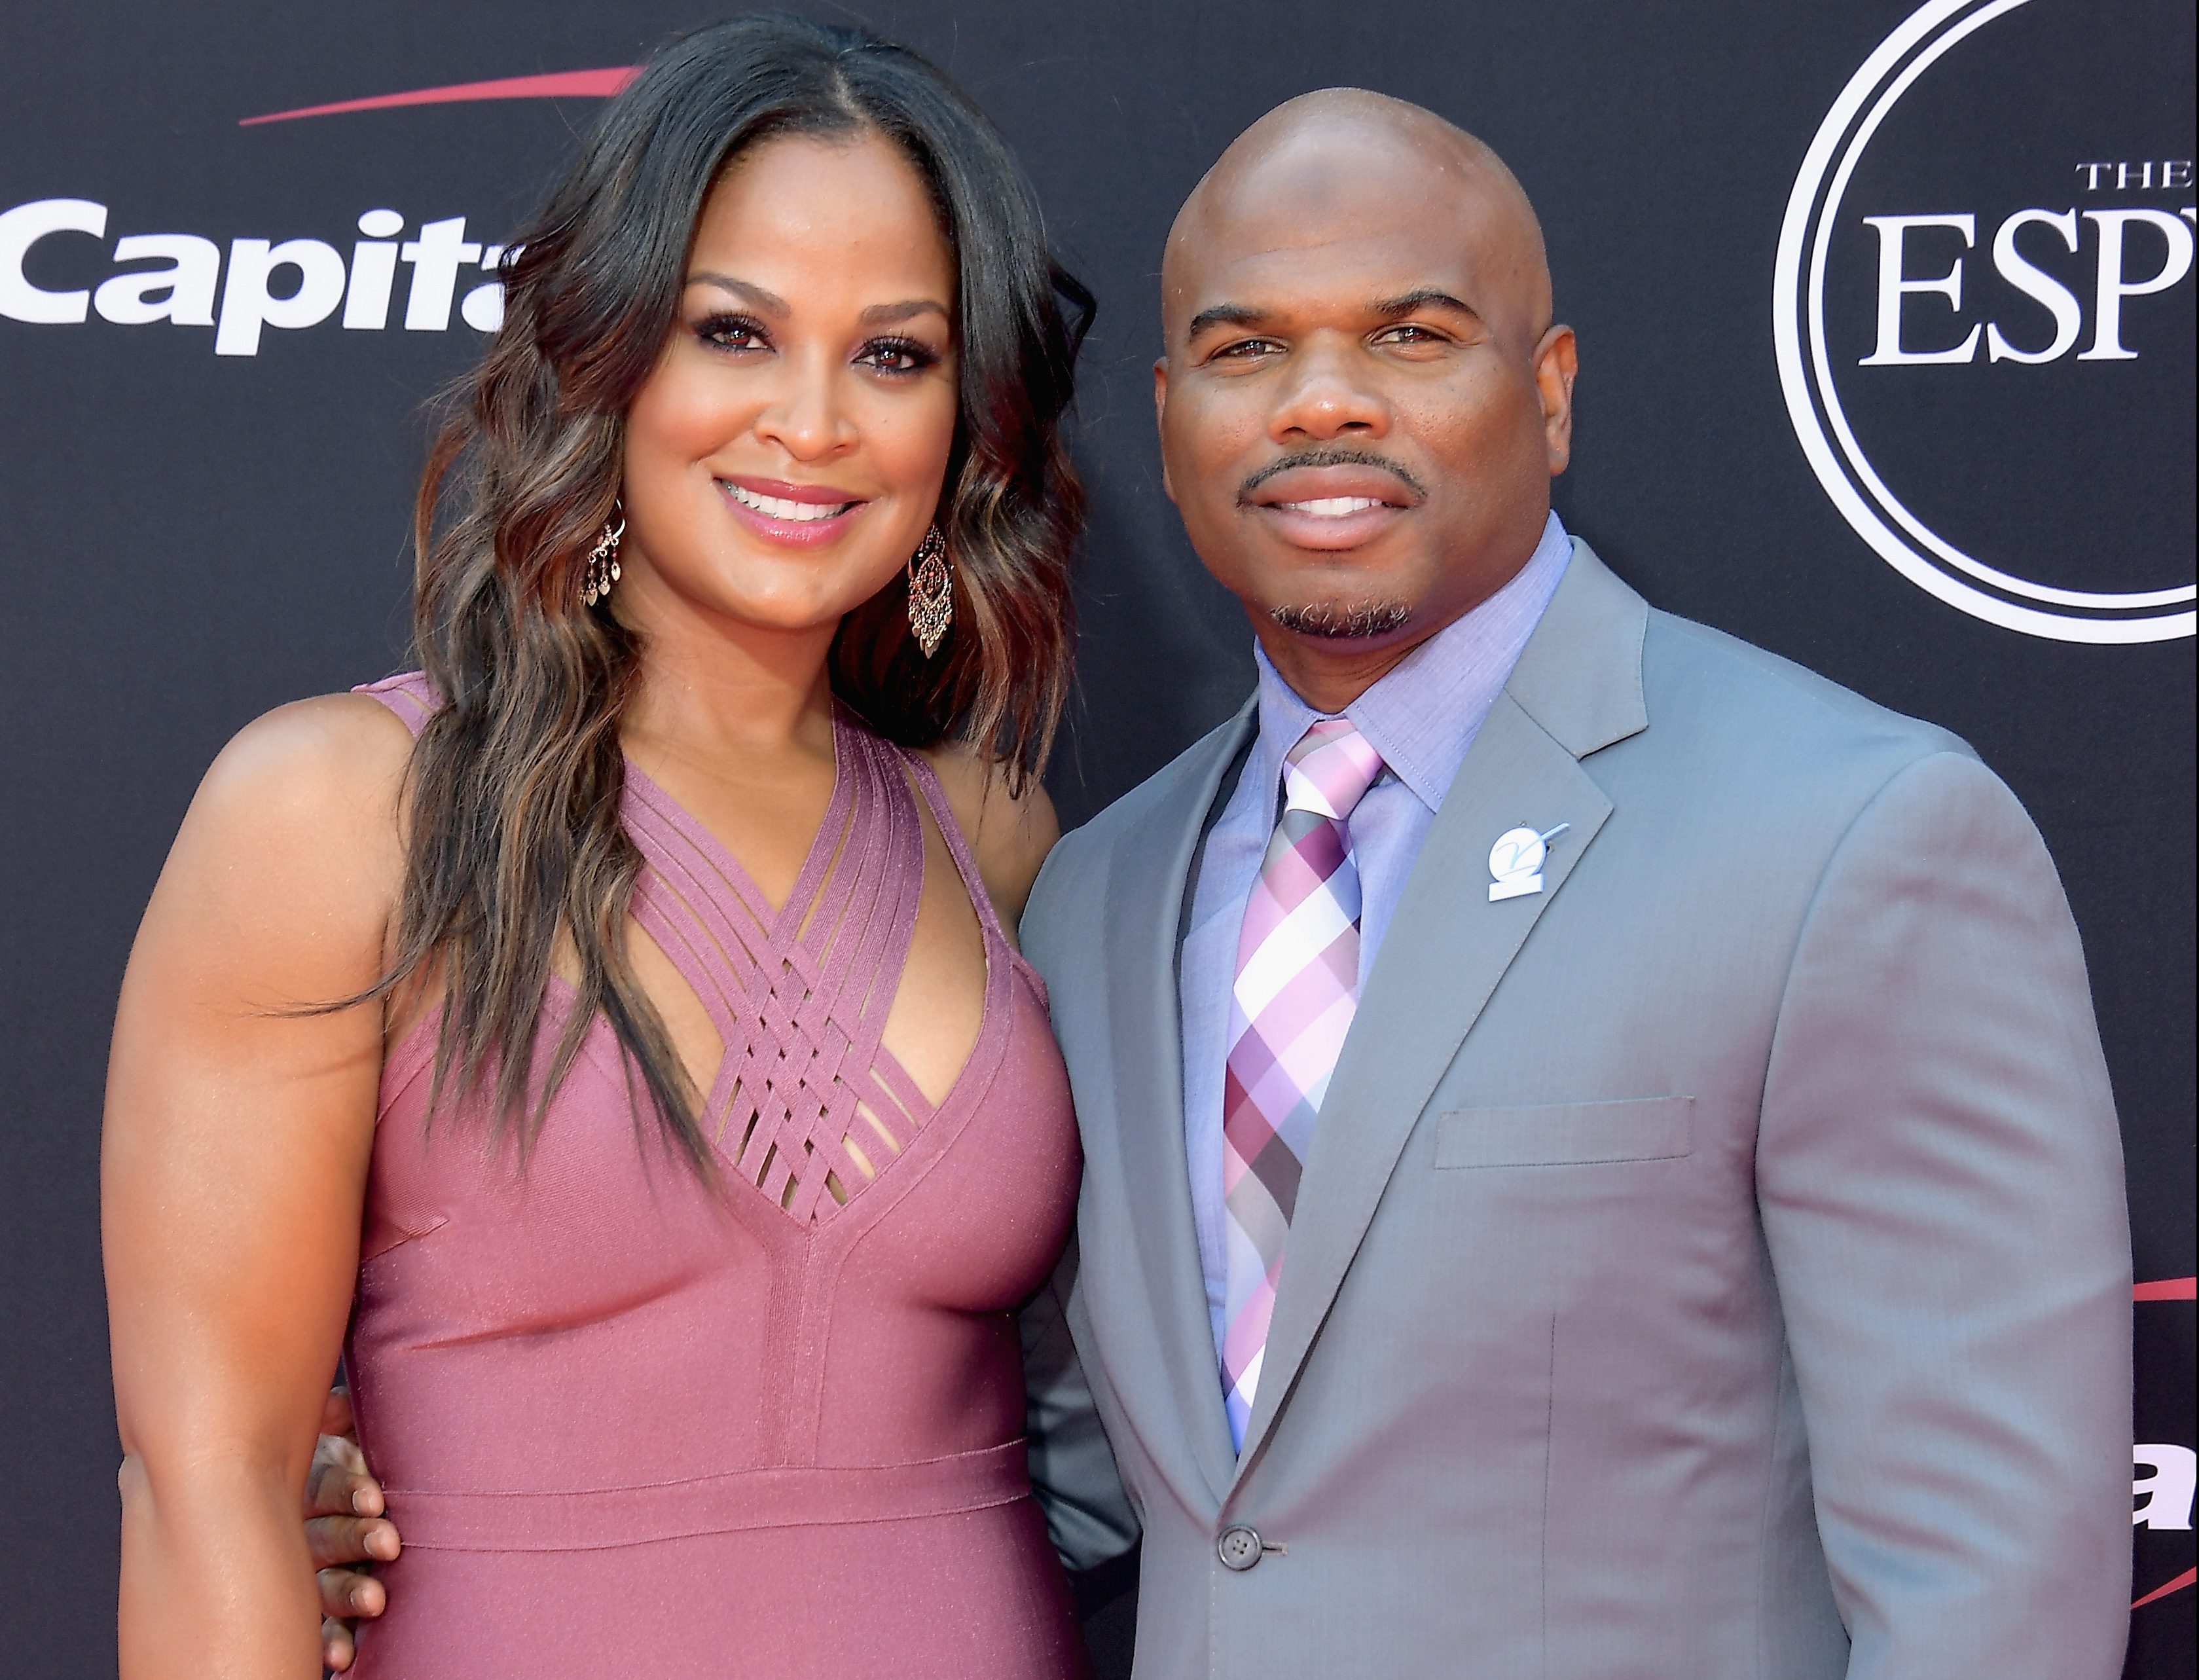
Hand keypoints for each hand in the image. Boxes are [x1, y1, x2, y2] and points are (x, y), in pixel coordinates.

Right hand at [304, 1388, 399, 1672]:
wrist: (350, 1495)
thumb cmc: (361, 1450)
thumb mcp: (349, 1427)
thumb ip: (341, 1415)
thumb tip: (339, 1405)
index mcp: (312, 1483)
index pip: (324, 1486)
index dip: (347, 1491)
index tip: (376, 1498)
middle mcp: (305, 1528)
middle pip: (323, 1535)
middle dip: (355, 1538)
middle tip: (390, 1542)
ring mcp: (310, 1572)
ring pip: (321, 1584)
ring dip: (347, 1593)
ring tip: (376, 1602)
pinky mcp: (321, 1609)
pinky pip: (321, 1629)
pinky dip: (332, 1642)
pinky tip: (344, 1657)